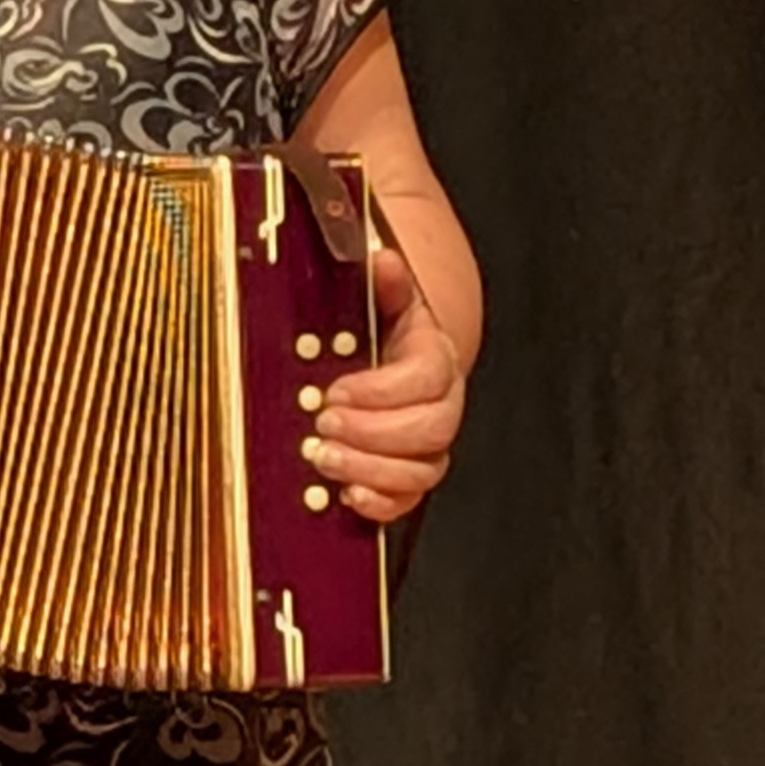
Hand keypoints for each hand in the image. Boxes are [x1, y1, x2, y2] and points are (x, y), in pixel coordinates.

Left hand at [306, 240, 469, 523]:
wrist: (380, 356)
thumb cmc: (374, 329)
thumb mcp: (373, 297)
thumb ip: (380, 282)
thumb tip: (383, 262)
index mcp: (433, 355)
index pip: (428, 375)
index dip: (383, 389)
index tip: (336, 391)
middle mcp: (440, 403)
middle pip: (432, 428)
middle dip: (374, 432)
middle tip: (324, 424)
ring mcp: (427, 444)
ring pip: (422, 470)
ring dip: (371, 468)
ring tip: (324, 458)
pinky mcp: (407, 476)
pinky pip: (408, 501)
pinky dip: (380, 503)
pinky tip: (347, 494)